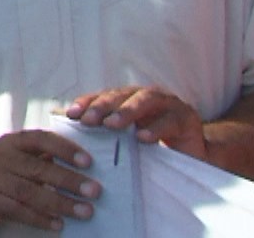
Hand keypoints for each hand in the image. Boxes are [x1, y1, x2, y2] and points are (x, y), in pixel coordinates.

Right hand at [0, 129, 98, 229]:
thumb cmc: (2, 171)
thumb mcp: (18, 156)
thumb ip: (43, 157)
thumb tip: (81, 166)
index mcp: (12, 142)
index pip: (41, 139)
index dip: (65, 149)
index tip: (88, 161)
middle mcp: (1, 157)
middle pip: (38, 168)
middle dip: (69, 180)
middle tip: (94, 190)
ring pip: (30, 192)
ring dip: (60, 202)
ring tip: (84, 211)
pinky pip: (18, 211)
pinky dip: (40, 219)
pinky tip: (58, 224)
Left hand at [68, 86, 207, 159]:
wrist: (195, 159)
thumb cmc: (154, 149)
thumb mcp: (124, 141)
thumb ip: (98, 131)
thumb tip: (59, 122)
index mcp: (128, 100)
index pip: (103, 97)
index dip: (87, 102)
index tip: (71, 114)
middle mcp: (146, 97)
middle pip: (121, 95)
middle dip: (102, 106)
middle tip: (87, 120)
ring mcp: (168, 104)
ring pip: (145, 100)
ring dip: (127, 111)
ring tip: (111, 125)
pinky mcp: (187, 117)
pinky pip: (170, 120)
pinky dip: (155, 128)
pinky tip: (142, 138)